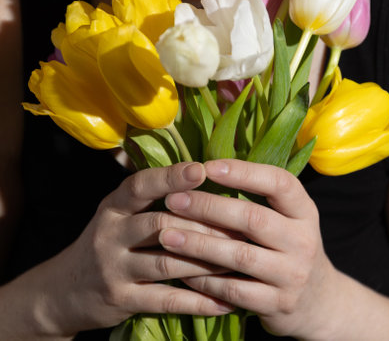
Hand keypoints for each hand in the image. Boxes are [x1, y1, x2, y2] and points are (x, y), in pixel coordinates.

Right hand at [3, 163, 234, 338]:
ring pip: (167, 261)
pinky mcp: (121, 300)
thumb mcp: (117, 213)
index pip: (141, 185)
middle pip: (161, 223)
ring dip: (207, 261)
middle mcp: (111, 233)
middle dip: (203, 224)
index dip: (171, 177)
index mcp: (113, 206)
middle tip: (240, 225)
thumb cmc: (106, 242)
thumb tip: (201, 177)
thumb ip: (149, 197)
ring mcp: (114, 268)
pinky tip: (223, 300)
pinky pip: (165, 299)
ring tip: (241, 259)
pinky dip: (197, 301)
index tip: (202, 169)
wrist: (64, 289)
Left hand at [159, 159, 339, 338]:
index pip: (278, 183)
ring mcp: (292, 275)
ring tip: (166, 235)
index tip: (207, 167)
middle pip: (253, 218)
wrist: (318, 300)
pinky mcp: (277, 304)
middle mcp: (303, 240)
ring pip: (239, 256)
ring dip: (198, 244)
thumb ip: (259, 199)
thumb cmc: (288, 247)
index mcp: (304, 211)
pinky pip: (233, 291)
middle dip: (208, 207)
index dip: (243, 172)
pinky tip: (182, 271)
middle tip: (173, 200)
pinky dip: (204, 280)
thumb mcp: (288, 219)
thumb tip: (206, 170)